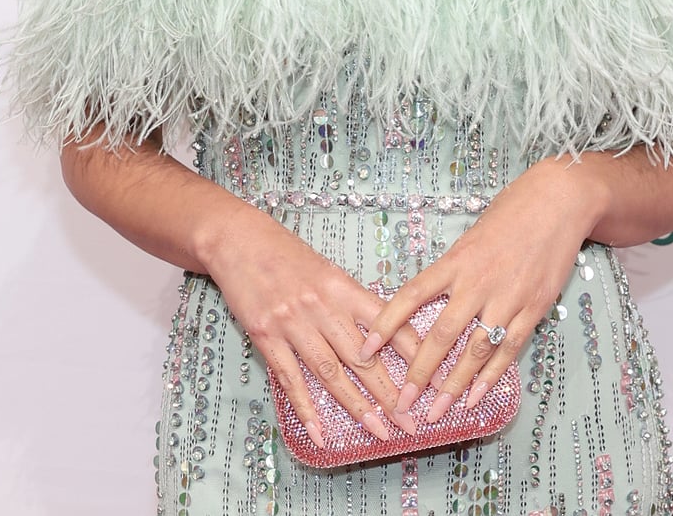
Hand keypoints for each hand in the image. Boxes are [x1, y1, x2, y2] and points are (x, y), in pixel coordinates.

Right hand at [205, 208, 425, 446]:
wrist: (237, 239)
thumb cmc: (285, 253)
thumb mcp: (326, 270)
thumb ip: (351, 301)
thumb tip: (383, 332)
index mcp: (343, 288)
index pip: (389, 324)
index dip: (415, 354)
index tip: (435, 378)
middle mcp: (322, 307)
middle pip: (363, 357)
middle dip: (391, 393)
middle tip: (412, 422)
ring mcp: (293, 323)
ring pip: (331, 373)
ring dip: (357, 406)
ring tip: (379, 430)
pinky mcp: (266, 336)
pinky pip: (290, 379)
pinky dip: (307, 409)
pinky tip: (320, 433)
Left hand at [357, 158, 603, 422]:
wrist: (558, 202)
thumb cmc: (512, 213)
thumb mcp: (471, 236)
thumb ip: (453, 270)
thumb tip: (430, 300)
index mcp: (455, 261)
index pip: (411, 296)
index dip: (385, 325)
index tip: (364, 349)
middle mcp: (477, 283)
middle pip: (441, 335)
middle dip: (419, 372)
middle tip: (402, 401)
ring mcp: (507, 299)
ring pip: (474, 351)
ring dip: (453, 385)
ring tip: (436, 410)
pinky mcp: (533, 309)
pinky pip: (508, 351)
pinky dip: (490, 378)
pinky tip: (475, 397)